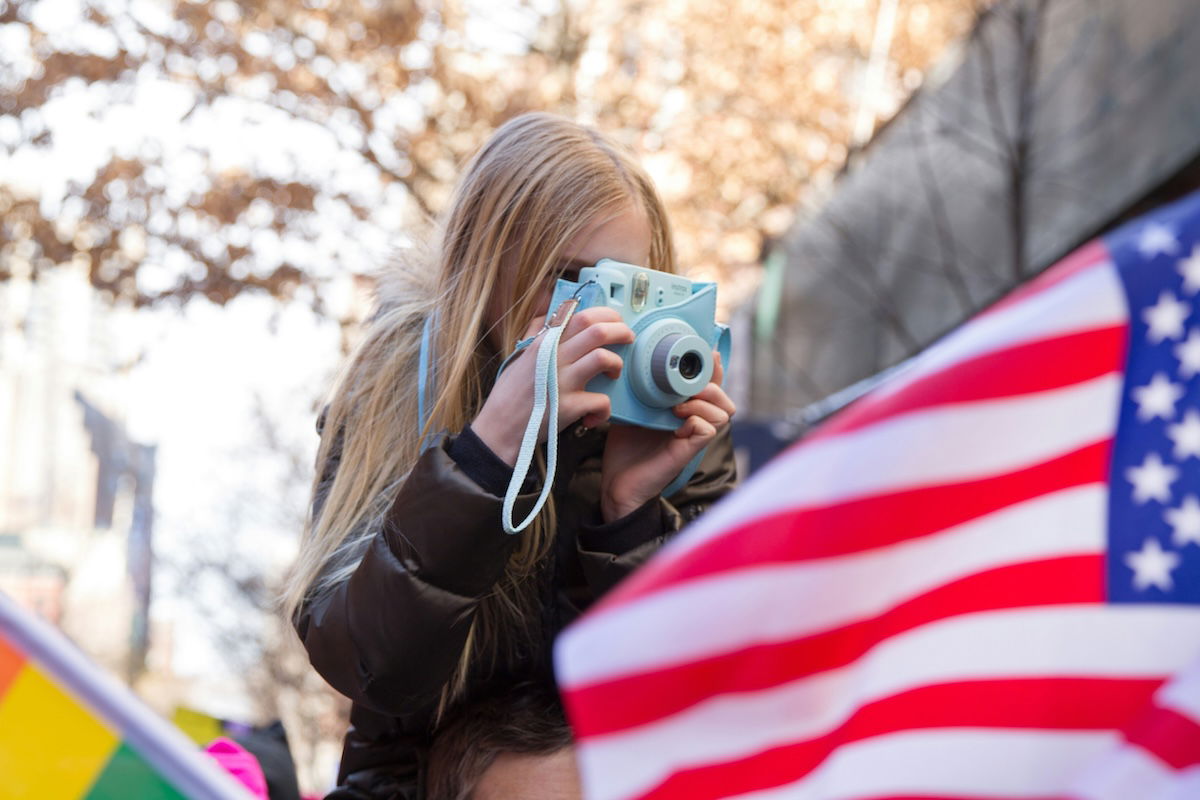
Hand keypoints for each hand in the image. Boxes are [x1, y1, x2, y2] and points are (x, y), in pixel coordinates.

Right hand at [472, 307, 634, 465]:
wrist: (500, 429)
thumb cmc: (510, 395)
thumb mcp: (520, 356)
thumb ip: (536, 334)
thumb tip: (548, 314)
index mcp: (545, 342)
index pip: (581, 315)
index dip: (606, 314)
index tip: (615, 321)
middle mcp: (554, 356)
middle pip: (597, 331)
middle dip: (621, 331)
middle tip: (628, 339)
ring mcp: (562, 381)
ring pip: (603, 358)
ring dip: (616, 365)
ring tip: (614, 374)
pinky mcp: (568, 406)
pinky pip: (601, 400)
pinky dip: (604, 409)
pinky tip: (595, 415)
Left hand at [600, 351, 735, 521]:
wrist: (616, 483)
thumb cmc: (625, 448)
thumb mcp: (633, 409)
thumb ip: (641, 388)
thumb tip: (637, 359)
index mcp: (685, 410)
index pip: (709, 385)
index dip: (711, 368)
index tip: (703, 352)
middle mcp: (694, 422)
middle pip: (724, 396)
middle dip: (712, 382)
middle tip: (687, 382)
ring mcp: (693, 438)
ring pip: (723, 411)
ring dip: (703, 401)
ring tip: (678, 405)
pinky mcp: (689, 452)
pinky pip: (708, 429)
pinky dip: (696, 420)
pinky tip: (677, 421)